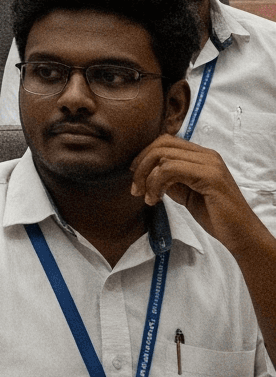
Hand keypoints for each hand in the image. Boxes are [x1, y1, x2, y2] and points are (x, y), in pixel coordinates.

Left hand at [132, 136, 267, 255]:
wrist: (241, 235)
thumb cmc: (214, 215)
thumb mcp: (185, 192)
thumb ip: (170, 178)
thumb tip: (145, 171)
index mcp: (202, 155)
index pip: (166, 142)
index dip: (144, 156)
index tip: (135, 176)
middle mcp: (207, 154)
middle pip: (161, 144)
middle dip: (141, 165)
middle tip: (136, 188)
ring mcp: (210, 164)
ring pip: (163, 156)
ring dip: (147, 177)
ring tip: (147, 197)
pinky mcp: (210, 176)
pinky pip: (171, 169)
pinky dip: (156, 183)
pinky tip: (156, 199)